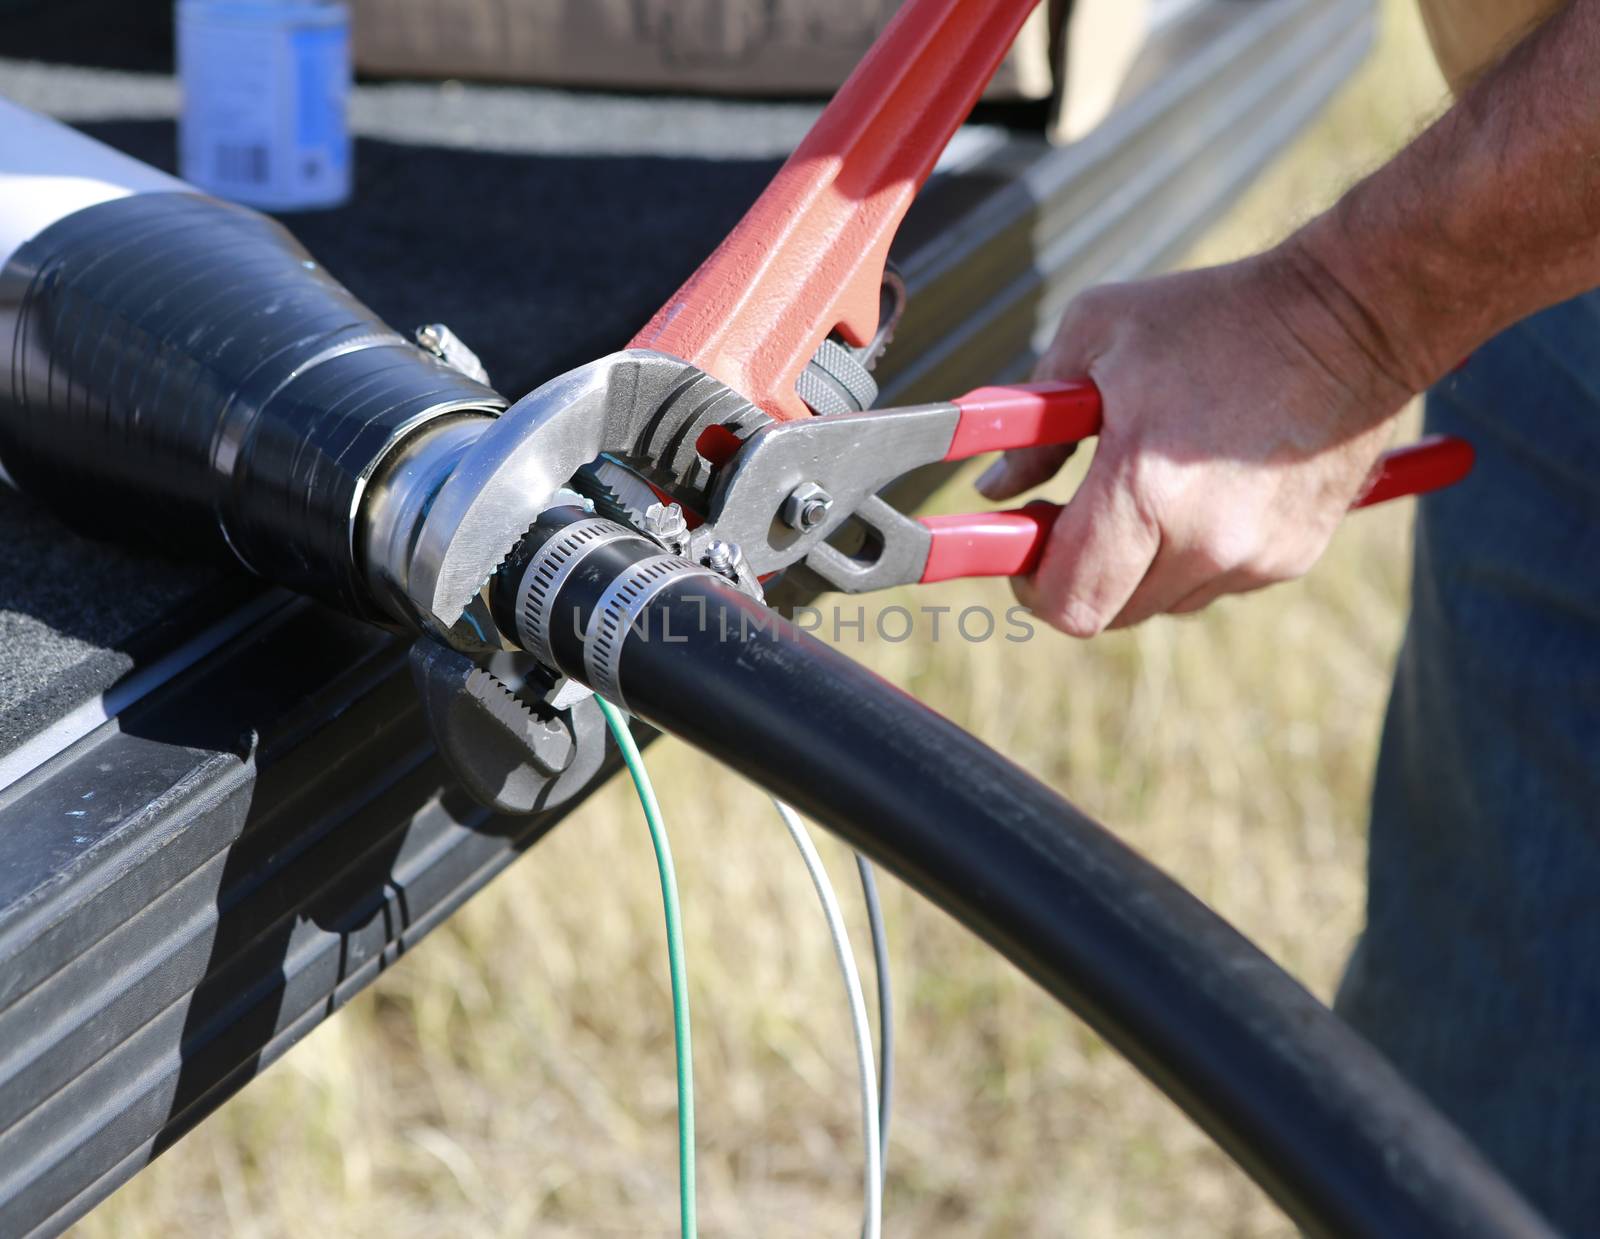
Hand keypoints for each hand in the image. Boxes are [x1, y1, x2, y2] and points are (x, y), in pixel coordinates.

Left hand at [976, 238, 1416, 636]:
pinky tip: (1201, 489)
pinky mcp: (1293, 558)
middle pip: (1109, 613)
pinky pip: (1213, 585)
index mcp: (1146, 488)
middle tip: (1072, 512)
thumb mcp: (1098, 337)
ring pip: (1161, 602)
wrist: (1353, 317)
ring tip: (1147, 487)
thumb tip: (991, 487)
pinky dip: (1190, 555)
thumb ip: (1031, 425)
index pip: (1067, 600)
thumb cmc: (1215, 315)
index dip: (1031, 582)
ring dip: (1136, 564)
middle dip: (1078, 571)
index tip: (1026, 538)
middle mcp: (1205, 540)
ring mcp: (1255, 557)